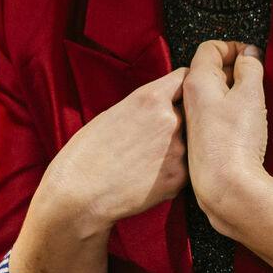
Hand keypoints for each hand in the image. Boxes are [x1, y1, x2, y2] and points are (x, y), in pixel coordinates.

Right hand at [40, 67, 187, 233]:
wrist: (79, 194)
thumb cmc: (87, 153)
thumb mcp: (115, 113)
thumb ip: (147, 105)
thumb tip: (167, 103)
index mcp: (151, 98)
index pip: (186, 78)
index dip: (185, 86)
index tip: (184, 92)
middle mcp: (171, 120)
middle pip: (192, 111)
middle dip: (183, 117)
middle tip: (159, 134)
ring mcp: (179, 150)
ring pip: (191, 140)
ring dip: (179, 145)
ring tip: (148, 159)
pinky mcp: (180, 178)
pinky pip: (187, 166)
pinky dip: (175, 169)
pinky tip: (150, 175)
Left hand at [182, 41, 269, 228]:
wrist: (224, 186)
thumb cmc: (234, 141)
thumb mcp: (250, 94)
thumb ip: (250, 67)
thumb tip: (248, 55)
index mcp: (197, 81)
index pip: (210, 48)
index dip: (233, 47)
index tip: (252, 56)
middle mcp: (188, 99)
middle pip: (210, 70)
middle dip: (235, 69)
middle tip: (256, 78)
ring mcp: (192, 121)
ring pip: (212, 94)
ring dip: (233, 92)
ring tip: (252, 102)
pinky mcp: (199, 139)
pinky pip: (212, 114)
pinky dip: (228, 111)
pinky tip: (244, 124)